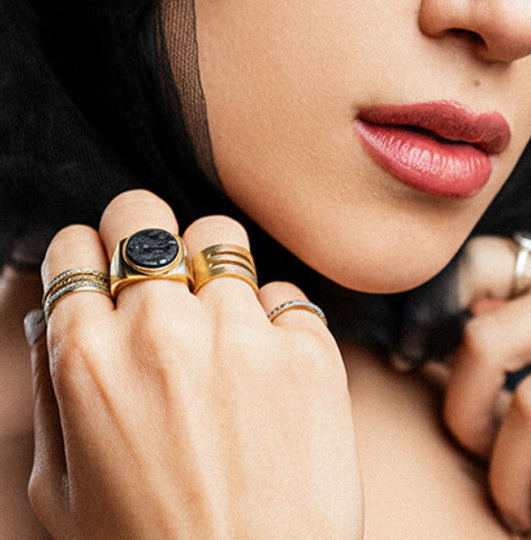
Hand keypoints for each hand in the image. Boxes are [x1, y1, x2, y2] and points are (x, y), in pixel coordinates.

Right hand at [27, 190, 362, 539]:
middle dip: (142, 233)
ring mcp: (240, 332)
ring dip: (211, 270)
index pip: (74, 246)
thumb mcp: (61, 487)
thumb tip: (55, 311)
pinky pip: (283, 291)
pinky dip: (272, 321)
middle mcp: (161, 329)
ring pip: (220, 236)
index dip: (87, 258)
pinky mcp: (306, 347)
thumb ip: (52, 386)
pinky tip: (266, 373)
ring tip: (218, 322)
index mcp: (87, 358)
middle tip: (158, 273)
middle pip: (143, 213)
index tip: (104, 277)